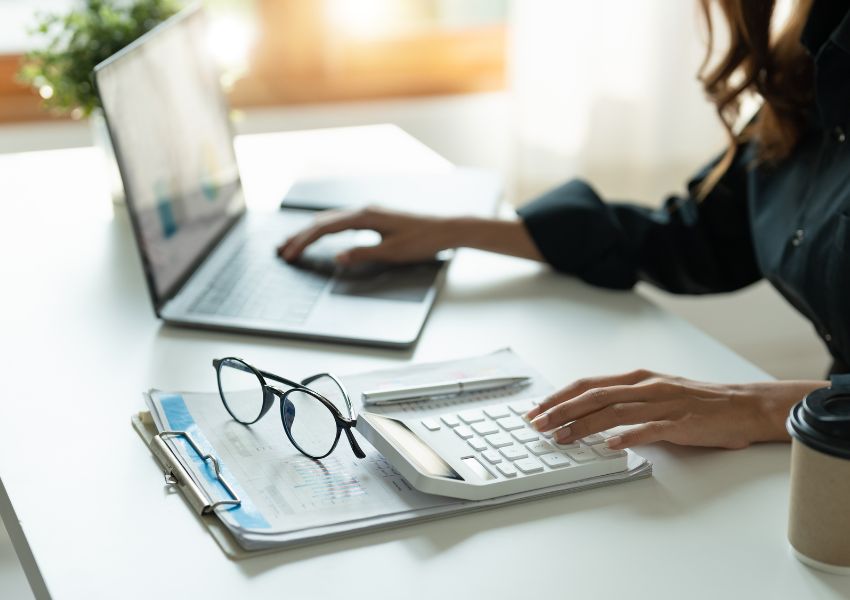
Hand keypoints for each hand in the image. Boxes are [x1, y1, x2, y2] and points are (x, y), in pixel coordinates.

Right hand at [277, 207, 453, 265]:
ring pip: (332, 220)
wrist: (446, 230)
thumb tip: (337, 258)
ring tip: (294, 243)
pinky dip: (326, 230)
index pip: (325, 228)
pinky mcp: (376, 217)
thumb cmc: (422, 241)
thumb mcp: (391, 252)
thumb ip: (362, 254)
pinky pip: (343, 222)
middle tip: (282, 250)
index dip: (305, 241)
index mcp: (365, 216)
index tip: (290, 253)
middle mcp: (365, 210)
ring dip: (311, 232)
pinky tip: (321, 235)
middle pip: (323, 221)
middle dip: (301, 236)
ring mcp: (370, 212)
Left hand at [526, 369, 825, 449]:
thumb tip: (589, 415)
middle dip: (562, 410)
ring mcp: (664, 404)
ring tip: (562, 437)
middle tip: (538, 424)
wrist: (744, 406)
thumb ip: (625, 401)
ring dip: (585, 425)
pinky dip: (629, 436)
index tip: (537, 410)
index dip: (560, 397)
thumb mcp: (655, 393)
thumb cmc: (698, 403)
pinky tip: (611, 445)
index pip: (588, 384)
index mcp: (637, 379)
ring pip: (616, 411)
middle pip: (595, 396)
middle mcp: (647, 387)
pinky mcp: (682, 423)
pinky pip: (651, 429)